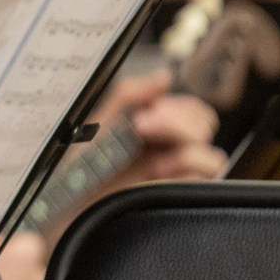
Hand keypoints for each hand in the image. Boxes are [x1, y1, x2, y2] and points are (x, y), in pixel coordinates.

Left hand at [90, 73, 225, 203]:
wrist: (67, 202)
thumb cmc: (78, 165)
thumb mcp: (99, 123)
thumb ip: (129, 95)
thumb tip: (164, 77)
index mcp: (155, 128)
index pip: (193, 110)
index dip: (177, 107)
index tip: (146, 114)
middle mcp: (170, 149)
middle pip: (205, 126)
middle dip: (176, 124)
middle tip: (142, 128)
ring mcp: (176, 174)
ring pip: (212, 155)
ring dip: (185, 151)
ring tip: (153, 162)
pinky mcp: (176, 194)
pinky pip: (205, 179)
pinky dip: (187, 171)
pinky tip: (160, 174)